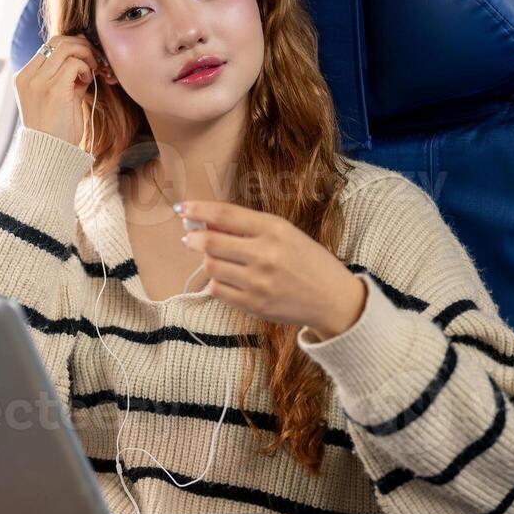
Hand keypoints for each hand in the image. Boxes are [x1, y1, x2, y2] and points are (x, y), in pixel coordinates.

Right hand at [13, 34, 103, 147]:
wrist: (50, 154)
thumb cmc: (56, 129)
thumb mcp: (57, 96)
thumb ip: (65, 75)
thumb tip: (83, 54)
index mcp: (24, 77)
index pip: (49, 45)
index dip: (72, 46)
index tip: (86, 57)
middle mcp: (27, 77)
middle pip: (57, 41)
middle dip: (81, 46)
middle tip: (95, 60)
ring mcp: (38, 82)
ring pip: (67, 48)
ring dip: (85, 55)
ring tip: (92, 71)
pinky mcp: (53, 89)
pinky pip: (74, 64)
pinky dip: (86, 68)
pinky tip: (88, 81)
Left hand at [176, 199, 365, 339]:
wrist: (332, 298)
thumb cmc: (306, 260)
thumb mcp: (284, 233)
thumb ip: (247, 227)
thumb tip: (205, 223)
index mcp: (274, 229)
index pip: (225, 215)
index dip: (198, 210)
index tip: (182, 208)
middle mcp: (265, 255)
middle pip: (210, 243)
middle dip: (193, 238)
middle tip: (189, 237)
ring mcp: (258, 283)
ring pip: (210, 267)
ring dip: (207, 260)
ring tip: (217, 259)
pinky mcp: (254, 305)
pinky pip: (217, 290)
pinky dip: (216, 281)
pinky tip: (227, 278)